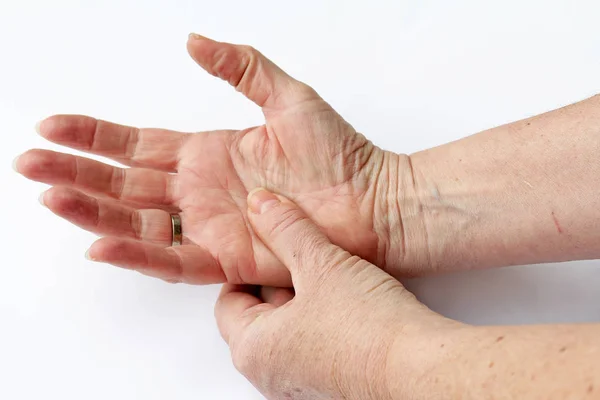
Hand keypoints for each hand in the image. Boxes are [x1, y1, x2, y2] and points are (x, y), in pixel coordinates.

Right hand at [14, 34, 415, 285]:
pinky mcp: (225, 259)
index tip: (55, 126)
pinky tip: (98, 240)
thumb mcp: (285, 95)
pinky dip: (134, 251)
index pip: (137, 145)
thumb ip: (240, 67)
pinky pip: (171, 258)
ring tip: (48, 194)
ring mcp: (209, 226)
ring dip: (91, 209)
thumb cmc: (340, 153)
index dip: (95, 136)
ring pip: (137, 221)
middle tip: (29, 161)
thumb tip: (193, 40)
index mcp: (207, 154)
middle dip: (76, 172)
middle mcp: (200, 192)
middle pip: (124, 183)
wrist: (373, 200)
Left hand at [215, 188, 457, 398]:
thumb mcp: (320, 263)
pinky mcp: (330, 383)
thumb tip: (262, 204)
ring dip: (302, 299)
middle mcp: (271, 373)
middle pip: (258, 316)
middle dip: (277, 282)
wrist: (418, 365)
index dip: (245, 268)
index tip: (267, 248)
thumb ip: (286, 229)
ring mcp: (300, 383)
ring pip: (288, 329)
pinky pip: (312, 344)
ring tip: (327, 274)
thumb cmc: (365, 328)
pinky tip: (346, 299)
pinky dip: (320, 320)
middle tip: (299, 255)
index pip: (227, 301)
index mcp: (252, 349)